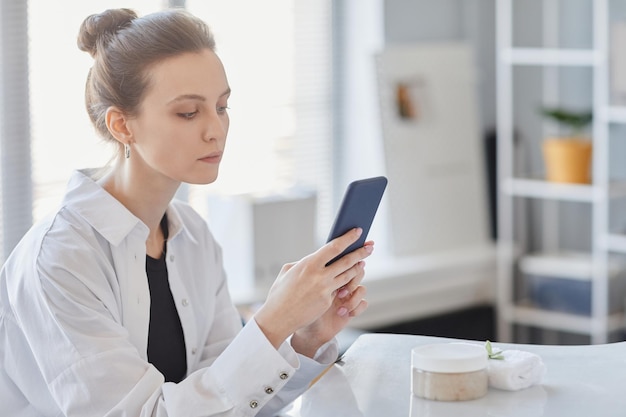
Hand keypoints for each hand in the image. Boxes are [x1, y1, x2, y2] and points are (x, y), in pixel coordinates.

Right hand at [254, 228, 373, 349]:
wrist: (278, 318)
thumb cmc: (279, 294)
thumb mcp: (287, 272)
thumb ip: (303, 264)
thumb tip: (315, 260)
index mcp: (309, 264)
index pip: (334, 247)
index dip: (348, 239)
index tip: (358, 231)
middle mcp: (320, 276)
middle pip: (347, 261)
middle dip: (361, 252)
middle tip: (370, 246)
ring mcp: (325, 290)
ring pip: (347, 276)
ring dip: (357, 268)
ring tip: (363, 262)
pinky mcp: (327, 302)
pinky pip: (338, 290)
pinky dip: (344, 284)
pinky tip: (349, 280)